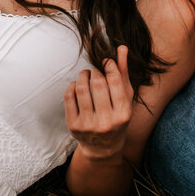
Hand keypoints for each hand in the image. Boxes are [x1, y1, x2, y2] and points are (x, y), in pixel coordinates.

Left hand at [65, 45, 133, 160]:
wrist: (102, 147)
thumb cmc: (117, 118)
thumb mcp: (125, 99)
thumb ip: (124, 73)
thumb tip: (121, 48)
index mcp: (123, 114)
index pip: (115, 81)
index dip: (109, 66)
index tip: (106, 62)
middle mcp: (106, 122)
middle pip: (97, 83)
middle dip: (95, 70)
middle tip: (95, 69)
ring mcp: (88, 125)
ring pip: (81, 88)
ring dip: (83, 75)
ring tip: (86, 74)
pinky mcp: (73, 126)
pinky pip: (69, 97)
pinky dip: (72, 86)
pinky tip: (77, 85)